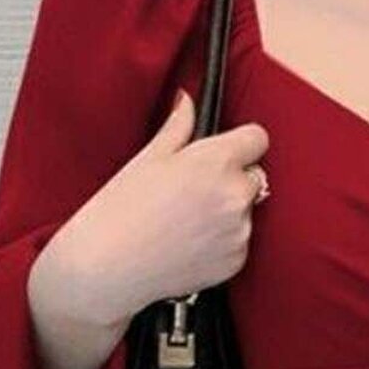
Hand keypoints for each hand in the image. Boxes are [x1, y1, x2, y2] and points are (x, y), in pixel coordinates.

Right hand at [42, 87, 270, 332]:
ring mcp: (239, 233)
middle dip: (232, 178)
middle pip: (253, 176)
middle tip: (194, 190)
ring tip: (186, 221)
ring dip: (227, 212)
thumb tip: (187, 101)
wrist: (110, 267)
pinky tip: (189, 243)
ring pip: (246, 211)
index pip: (257, 138)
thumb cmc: (123, 210)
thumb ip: (178, 126)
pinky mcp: (235, 262)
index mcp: (216, 162)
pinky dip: (222, 242)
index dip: (240, 142)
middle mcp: (235, 197)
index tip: (224, 151)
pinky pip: (239, 242)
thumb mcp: (149, 158)